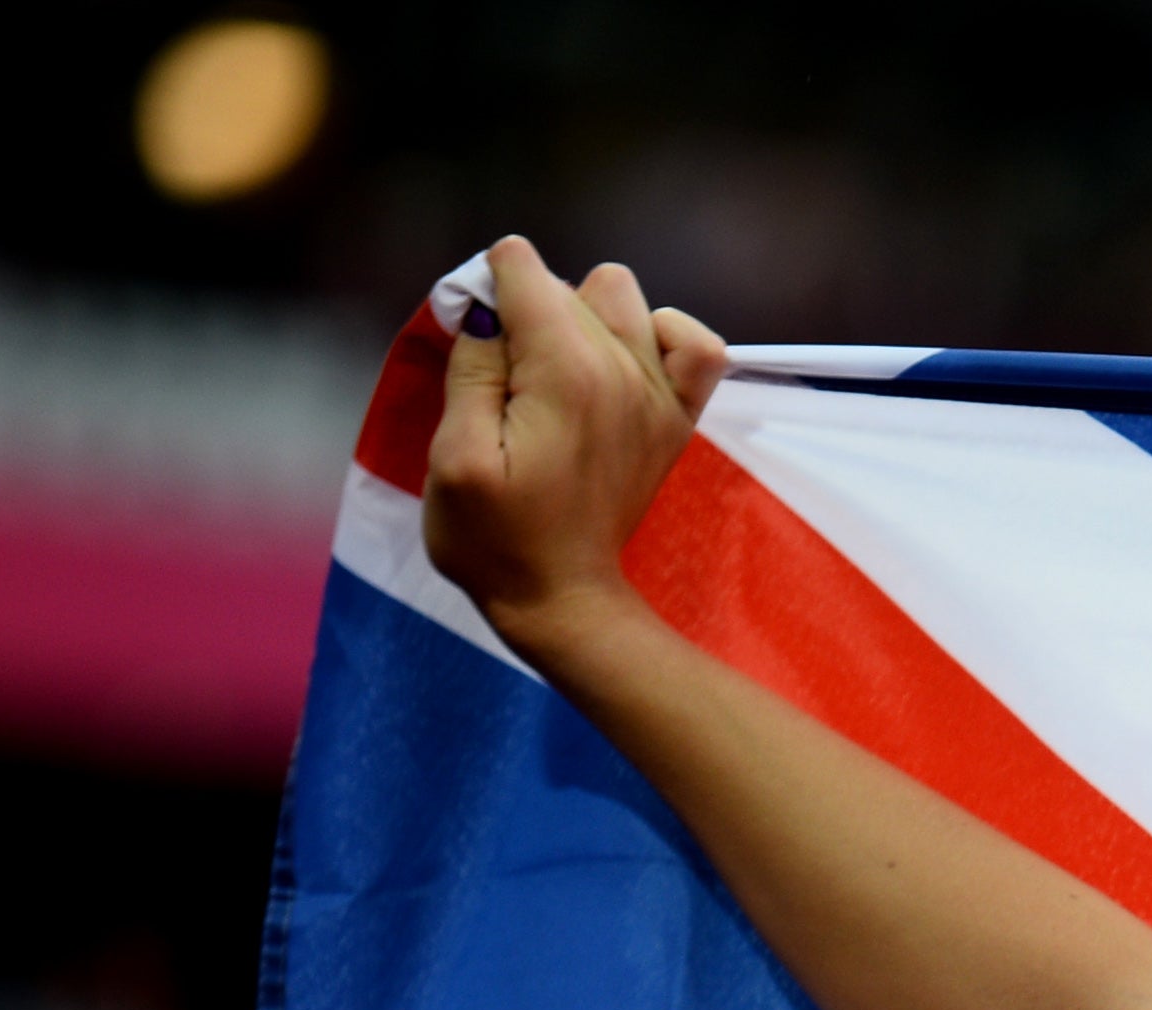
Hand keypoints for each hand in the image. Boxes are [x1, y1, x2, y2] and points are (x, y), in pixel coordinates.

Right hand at [422, 235, 728, 653]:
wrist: (562, 598)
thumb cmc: (493, 537)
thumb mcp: (453, 455)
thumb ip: (471, 366)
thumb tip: (486, 305)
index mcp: (566, 374)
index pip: (524, 270)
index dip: (487, 289)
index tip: (476, 340)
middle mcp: (624, 371)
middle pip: (567, 284)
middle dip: (527, 310)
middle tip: (509, 379)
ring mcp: (659, 394)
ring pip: (622, 296)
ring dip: (586, 315)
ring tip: (559, 369)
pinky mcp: (676, 418)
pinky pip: (697, 345)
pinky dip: (662, 335)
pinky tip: (627, 361)